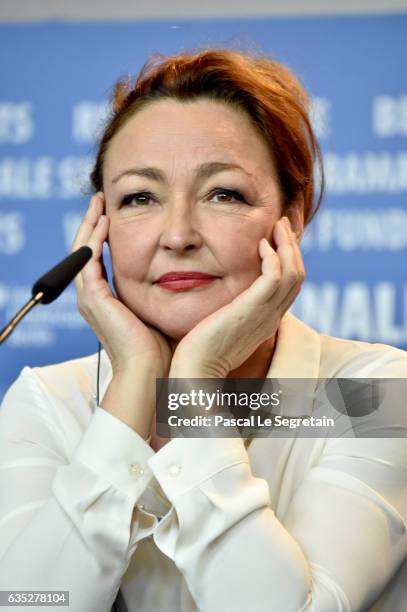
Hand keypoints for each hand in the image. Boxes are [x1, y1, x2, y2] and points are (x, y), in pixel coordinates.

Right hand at [72, 192, 172, 376]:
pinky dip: (94, 239)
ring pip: (82, 251)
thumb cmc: (160, 348)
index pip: (98, 259)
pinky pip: (88, 260)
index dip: (103, 236)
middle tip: (101, 200)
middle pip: (85, 251)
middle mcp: (93, 297)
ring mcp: (89, 298)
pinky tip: (105, 221)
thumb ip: (160, 293)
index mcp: (106, 301)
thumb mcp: (158, 311)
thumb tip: (182, 277)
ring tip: (99, 203)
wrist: (150, 372)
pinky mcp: (93, 298)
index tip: (113, 214)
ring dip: (90, 225)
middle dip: (93, 223)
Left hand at [170, 216, 304, 377]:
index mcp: (266, 321)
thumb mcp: (221, 328)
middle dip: (292, 247)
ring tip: (277, 225)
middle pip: (298, 276)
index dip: (289, 260)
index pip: (289, 287)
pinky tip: (260, 244)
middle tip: (282, 225)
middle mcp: (271, 318)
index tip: (278, 240)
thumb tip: (222, 299)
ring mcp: (265, 315)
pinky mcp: (252, 310)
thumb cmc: (200, 354)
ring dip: (287, 245)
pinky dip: (273, 257)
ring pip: (293, 274)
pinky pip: (275, 277)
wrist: (195, 372)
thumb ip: (229, 311)